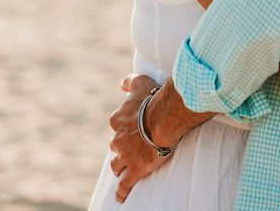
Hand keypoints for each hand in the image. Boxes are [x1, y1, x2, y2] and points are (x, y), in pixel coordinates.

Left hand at [107, 74, 169, 201]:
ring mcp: (125, 156)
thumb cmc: (153, 99)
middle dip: (121, 148)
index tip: (131, 130)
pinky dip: (122, 191)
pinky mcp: (135, 169)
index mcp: (117, 120)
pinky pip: (125, 184)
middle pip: (116, 147)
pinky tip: (120, 197)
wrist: (163, 118)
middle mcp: (118, 139)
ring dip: (119, 167)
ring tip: (123, 171)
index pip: (117, 128)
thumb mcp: (140, 83)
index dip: (123, 130)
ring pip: (117, 165)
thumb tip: (122, 84)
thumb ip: (129, 82)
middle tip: (130, 150)